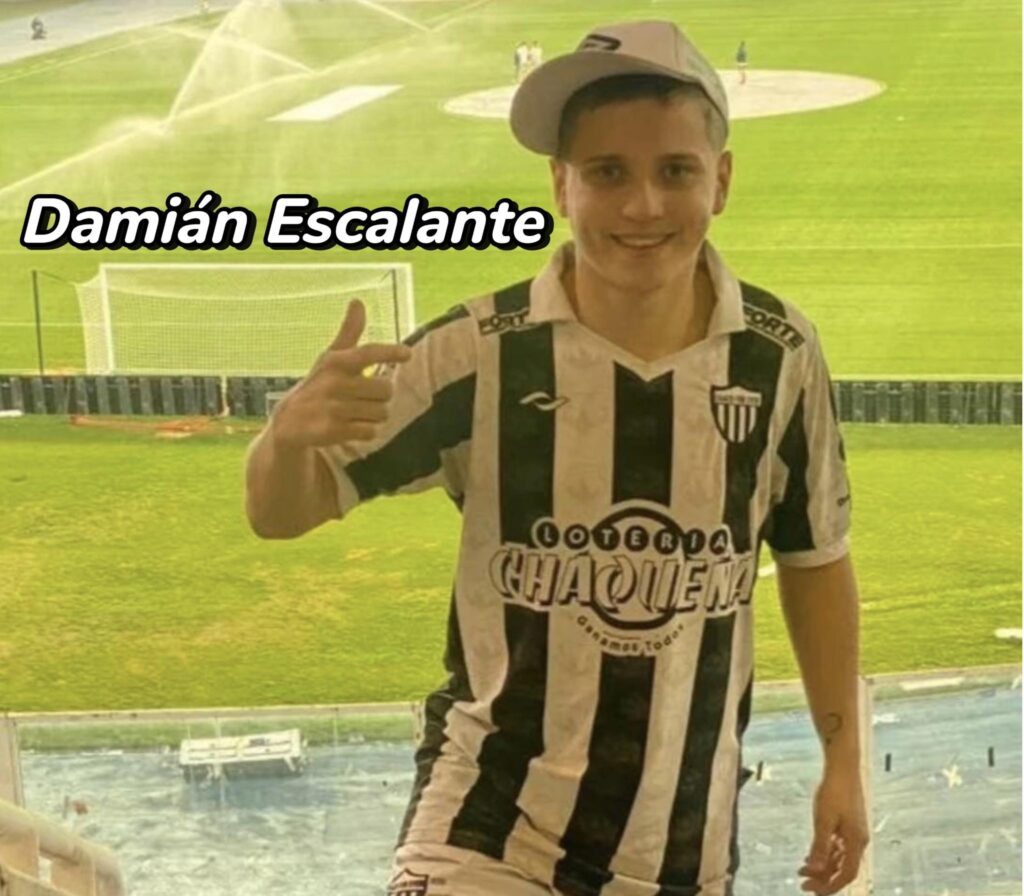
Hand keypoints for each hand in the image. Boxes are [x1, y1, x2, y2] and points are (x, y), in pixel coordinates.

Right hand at [270, 299, 410, 449]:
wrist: (289, 422)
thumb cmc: (319, 384)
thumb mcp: (331, 357)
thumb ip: (349, 332)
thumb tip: (358, 301)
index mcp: (336, 362)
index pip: (367, 353)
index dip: (389, 352)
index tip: (407, 354)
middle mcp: (334, 383)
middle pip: (386, 389)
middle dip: (381, 396)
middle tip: (365, 397)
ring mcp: (333, 408)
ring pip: (382, 412)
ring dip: (375, 415)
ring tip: (356, 413)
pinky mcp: (333, 432)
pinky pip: (371, 432)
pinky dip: (367, 431)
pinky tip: (351, 427)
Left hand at [799, 763, 869, 893]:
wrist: (842, 767)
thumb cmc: (833, 791)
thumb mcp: (823, 820)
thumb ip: (820, 847)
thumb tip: (814, 870)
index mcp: (856, 842)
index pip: (847, 874)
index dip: (830, 886)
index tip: (811, 891)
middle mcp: (859, 840)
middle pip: (844, 869)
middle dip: (824, 878)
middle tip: (802, 882)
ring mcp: (854, 832)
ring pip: (840, 858)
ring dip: (823, 866)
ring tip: (802, 870)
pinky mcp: (848, 824)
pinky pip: (839, 847)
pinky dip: (826, 854)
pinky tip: (811, 855)